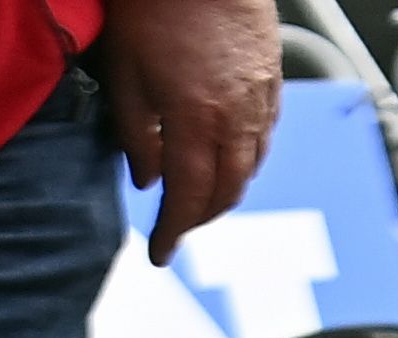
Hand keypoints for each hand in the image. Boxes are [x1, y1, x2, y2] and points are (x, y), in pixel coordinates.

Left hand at [99, 0, 283, 265]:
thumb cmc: (158, 2)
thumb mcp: (125, 69)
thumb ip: (135, 131)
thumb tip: (147, 178)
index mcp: (195, 121)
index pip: (189, 198)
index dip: (174, 232)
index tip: (160, 252)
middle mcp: (235, 121)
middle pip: (226, 193)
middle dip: (200, 218)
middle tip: (177, 228)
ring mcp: (259, 103)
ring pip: (249, 171)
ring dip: (226, 193)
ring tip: (201, 199)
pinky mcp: (272, 84)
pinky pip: (263, 140)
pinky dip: (245, 162)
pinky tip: (228, 160)